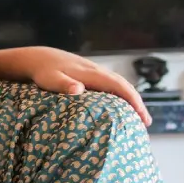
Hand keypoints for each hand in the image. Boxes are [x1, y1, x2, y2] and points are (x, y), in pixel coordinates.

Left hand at [0, 47, 149, 125]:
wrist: (38, 59)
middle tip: (146, 123)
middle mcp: (97, 71)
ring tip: (138, 118)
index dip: (132, 100)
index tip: (141, 116)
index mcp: (91, 74)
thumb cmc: (42, 72)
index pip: (118, 86)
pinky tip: (120, 107)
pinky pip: (111, 85)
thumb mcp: (49, 80)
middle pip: (123, 86)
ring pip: (119, 85)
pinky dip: (120, 95)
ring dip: (130, 99)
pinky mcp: (90, 74)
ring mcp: (95, 71)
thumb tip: (78, 89)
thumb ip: (62, 84)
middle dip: (137, 103)